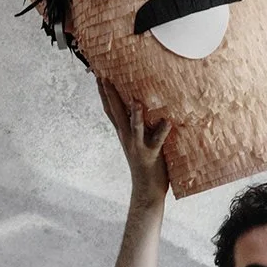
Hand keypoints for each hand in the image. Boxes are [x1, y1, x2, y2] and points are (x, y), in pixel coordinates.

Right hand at [99, 79, 171, 207]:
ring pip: (135, 128)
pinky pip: (157, 141)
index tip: (99, 75)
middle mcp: (127, 137)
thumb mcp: (138, 141)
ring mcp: (138, 146)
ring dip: (135, 115)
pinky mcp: (152, 154)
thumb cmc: (145, 164)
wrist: (146, 190)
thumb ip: (138, 124)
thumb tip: (139, 105)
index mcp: (123, 133)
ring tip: (135, 101)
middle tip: (104, 78)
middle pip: (116, 113)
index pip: (110, 110)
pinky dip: (162, 131)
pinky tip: (167, 121)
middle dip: (110, 96)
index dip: (104, 93)